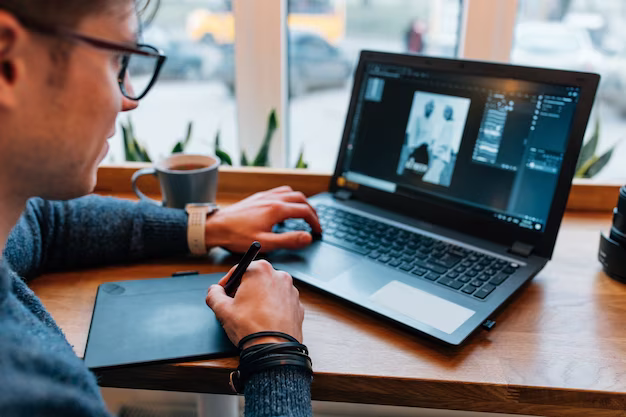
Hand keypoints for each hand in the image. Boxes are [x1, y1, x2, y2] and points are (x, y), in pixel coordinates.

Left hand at [204, 186, 321, 252]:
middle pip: (300, 199)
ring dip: (300, 201)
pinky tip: (284, 208)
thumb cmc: (237, 236)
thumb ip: (289, 240)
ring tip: (303, 213)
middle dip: (311, 210)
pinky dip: (289, 198)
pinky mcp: (257, 197)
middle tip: (315, 223)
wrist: (216, 226)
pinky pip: (279, 191)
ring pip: (290, 192)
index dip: (315, 222)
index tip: (318, 231)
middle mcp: (272, 199)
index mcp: (277, 209)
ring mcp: (265, 196)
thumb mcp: (266, 243)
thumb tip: (307, 237)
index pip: (304, 211)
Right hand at [205, 260, 303, 347]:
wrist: (274, 350)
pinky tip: (264, 320)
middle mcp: (279, 276)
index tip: (223, 292)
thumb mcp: (223, 309)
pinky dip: (272, 307)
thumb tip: (214, 291)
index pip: (239, 269)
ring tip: (250, 314)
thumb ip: (214, 295)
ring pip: (270, 290)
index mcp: (260, 271)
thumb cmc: (250, 327)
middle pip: (256, 278)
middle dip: (244, 289)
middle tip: (235, 304)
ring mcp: (291, 291)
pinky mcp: (297, 305)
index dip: (228, 282)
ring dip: (259, 298)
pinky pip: (281, 302)